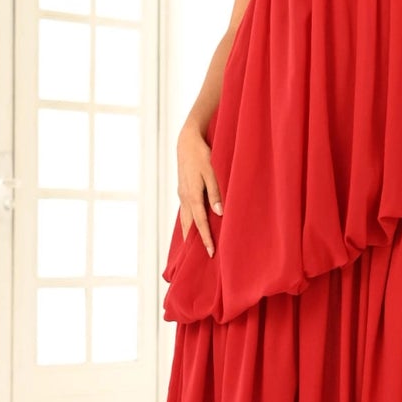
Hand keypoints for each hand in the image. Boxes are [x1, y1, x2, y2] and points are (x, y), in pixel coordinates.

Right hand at [177, 124, 221, 255]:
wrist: (187, 141)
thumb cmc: (202, 155)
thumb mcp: (212, 172)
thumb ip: (216, 192)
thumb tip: (219, 213)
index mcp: (192, 195)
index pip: (200, 223)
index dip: (206, 239)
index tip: (210, 253)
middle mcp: (185, 198)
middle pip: (189, 226)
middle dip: (194, 243)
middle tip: (198, 260)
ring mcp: (182, 195)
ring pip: (185, 220)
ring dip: (190, 235)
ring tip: (194, 249)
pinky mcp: (184, 191)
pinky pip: (186, 212)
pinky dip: (189, 223)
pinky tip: (193, 229)